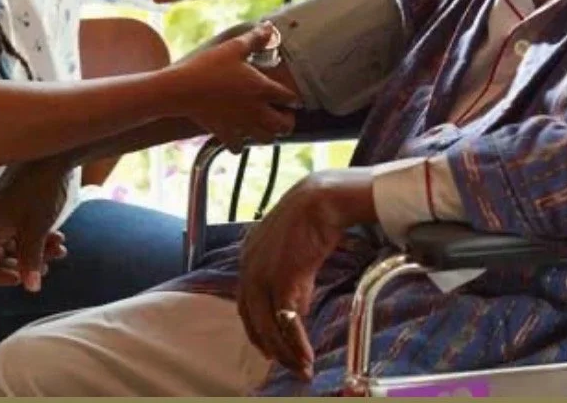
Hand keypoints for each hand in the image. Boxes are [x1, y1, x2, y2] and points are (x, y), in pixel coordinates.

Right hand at [0, 157, 70, 290]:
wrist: (51, 155)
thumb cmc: (40, 193)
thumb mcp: (37, 231)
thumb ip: (31, 261)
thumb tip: (31, 288)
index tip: (23, 278)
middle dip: (25, 263)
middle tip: (49, 267)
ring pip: (12, 241)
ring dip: (35, 249)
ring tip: (60, 248)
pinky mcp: (9, 202)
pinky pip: (17, 228)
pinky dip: (35, 235)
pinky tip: (58, 236)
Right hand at [169, 22, 299, 151]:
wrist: (182, 89)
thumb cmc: (209, 66)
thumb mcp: (233, 48)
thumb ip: (254, 39)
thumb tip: (269, 28)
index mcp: (262, 88)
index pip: (290, 98)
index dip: (293, 98)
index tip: (290, 97)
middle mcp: (256, 110)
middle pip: (284, 125)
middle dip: (288, 121)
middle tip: (282, 114)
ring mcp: (241, 124)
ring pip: (266, 139)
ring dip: (269, 133)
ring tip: (263, 124)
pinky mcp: (225, 133)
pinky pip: (239, 147)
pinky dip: (241, 143)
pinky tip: (238, 133)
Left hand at [236, 170, 372, 380]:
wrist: (320, 200)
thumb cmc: (311, 217)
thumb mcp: (292, 249)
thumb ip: (290, 277)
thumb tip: (298, 307)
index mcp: (247, 257)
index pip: (246, 303)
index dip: (257, 328)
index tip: (269, 346)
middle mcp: (248, 268)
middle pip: (253, 320)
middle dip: (270, 347)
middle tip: (287, 364)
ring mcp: (262, 275)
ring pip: (269, 326)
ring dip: (286, 351)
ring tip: (301, 366)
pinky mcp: (281, 280)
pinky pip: (287, 322)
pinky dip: (297, 343)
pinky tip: (307, 355)